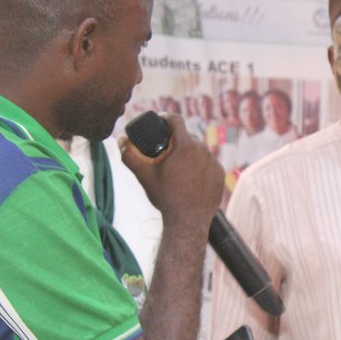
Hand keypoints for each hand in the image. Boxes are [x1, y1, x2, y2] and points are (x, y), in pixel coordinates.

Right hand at [120, 113, 224, 227]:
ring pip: (199, 150)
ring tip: (177, 164)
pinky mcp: (220, 175)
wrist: (188, 222)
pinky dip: (200, 166)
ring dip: (189, 153)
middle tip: (165, 149)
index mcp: (185, 146)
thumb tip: (120, 139)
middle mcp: (203, 150)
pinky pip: (209, 164)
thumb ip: (129, 155)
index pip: (176, 119)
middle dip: (176, 140)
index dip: (165, 117)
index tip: (160, 122)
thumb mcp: (143, 175)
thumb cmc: (165, 197)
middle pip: (187, 136)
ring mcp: (214, 162)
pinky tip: (192, 174)